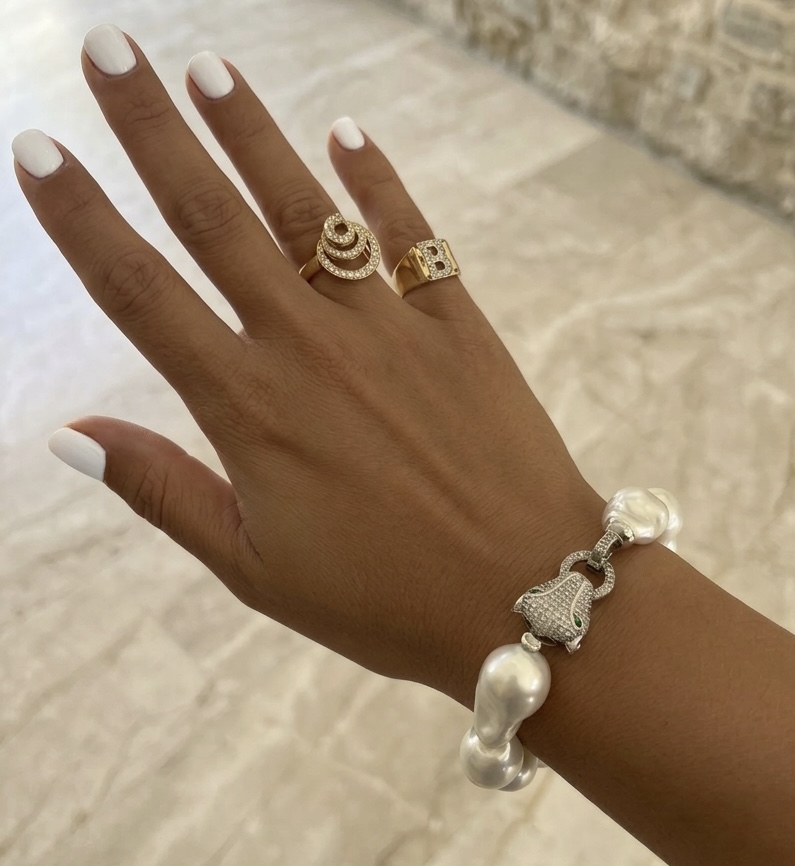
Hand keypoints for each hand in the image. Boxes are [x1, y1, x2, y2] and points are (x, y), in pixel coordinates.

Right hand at [13, 27, 598, 704]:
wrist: (526, 595)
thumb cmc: (384, 599)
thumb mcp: (255, 567)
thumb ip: (163, 491)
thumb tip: (71, 436)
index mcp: (249, 409)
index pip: (139, 291)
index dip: (80, 216)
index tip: (37, 148)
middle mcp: (311, 348)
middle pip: (212, 218)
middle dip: (152, 128)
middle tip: (110, 51)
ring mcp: (390, 328)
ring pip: (305, 208)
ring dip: (252, 132)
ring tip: (206, 68)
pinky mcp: (457, 326)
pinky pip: (413, 235)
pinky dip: (378, 182)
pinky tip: (347, 135)